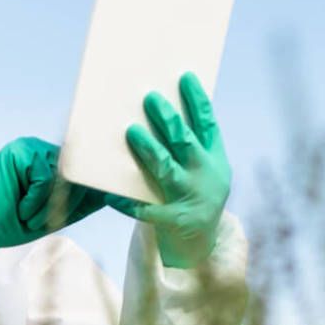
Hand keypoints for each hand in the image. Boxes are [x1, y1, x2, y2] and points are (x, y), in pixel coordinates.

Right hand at [0, 136, 107, 248]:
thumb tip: (114, 193)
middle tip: (40, 219)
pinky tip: (20, 208)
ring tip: (27, 216)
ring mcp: (32, 148)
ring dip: (49, 204)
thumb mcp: (56, 213)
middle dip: (72, 201)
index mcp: (52, 164)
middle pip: (79, 173)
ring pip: (64, 175)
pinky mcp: (21, 151)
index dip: (105, 188)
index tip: (138, 207)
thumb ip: (82, 200)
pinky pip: (45, 177)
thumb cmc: (10, 222)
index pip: (84, 172)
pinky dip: (35, 200)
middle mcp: (44, 152)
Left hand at [109, 73, 232, 267]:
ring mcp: (190, 199)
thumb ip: (188, 147)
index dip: (197, 100)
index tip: (185, 77)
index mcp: (215, 160)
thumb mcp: (202, 172)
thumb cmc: (193, 198)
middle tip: (149, 98)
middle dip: (167, 119)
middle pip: (185, 142)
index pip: (208, 124)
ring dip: (148, 149)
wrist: (200, 247)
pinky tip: (108, 195)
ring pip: (166, 169)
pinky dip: (125, 202)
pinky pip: (144, 210)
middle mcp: (205, 177)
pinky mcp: (172, 221)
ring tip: (131, 132)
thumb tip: (160, 112)